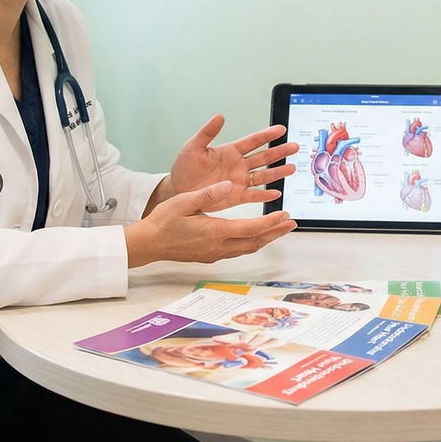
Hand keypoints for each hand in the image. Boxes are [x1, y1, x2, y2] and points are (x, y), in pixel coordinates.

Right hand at [125, 180, 296, 266]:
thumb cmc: (164, 221)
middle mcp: (219, 246)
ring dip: (265, 239)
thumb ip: (208, 194)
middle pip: (255, 242)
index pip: (252, 229)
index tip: (285, 215)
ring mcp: (215, 254)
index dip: (271, 223)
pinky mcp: (210, 256)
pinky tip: (253, 236)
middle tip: (291, 224)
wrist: (149, 243)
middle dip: (275, 233)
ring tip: (278, 230)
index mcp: (215, 231)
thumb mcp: (184, 201)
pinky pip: (238, 250)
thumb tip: (229, 185)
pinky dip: (251, 242)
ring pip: (248, 248)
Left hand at [160, 115, 299, 206]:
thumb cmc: (184, 168)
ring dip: (277, 172)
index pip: (252, 141)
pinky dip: (265, 195)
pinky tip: (276, 193)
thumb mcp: (193, 147)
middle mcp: (238, 165)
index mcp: (230, 151)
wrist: (178, 190)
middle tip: (294, 147)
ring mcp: (239, 180)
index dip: (267, 134)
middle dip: (279, 151)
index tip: (280, 129)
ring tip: (291, 168)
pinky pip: (253, 195)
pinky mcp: (236, 196)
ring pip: (263, 175)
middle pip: (263, 157)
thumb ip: (207, 133)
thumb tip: (219, 116)